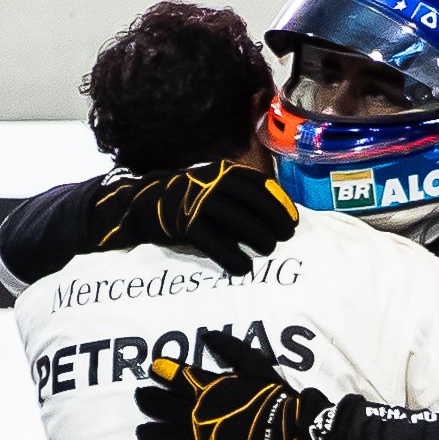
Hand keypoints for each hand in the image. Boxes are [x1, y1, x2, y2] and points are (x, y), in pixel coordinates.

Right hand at [87, 159, 297, 277]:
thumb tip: (278, 214)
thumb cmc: (190, 200)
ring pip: (235, 219)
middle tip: (285, 237)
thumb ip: (242, 195)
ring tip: (268, 250)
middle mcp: (213, 182)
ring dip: (257, 235)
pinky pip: (213, 242)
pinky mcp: (184, 225)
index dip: (280, 203)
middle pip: (252, 201)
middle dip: (274, 219)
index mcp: (225, 171)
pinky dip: (231, 256)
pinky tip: (243, 268)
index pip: (260, 185)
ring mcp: (197, 202)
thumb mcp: (216, 186)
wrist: (145, 203)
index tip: (293, 221)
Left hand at [135, 330, 345, 439]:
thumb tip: (207, 334)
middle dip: (146, 399)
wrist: (286, 430)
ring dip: (147, 433)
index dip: (160, 371)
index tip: (154, 369)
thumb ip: (229, 348)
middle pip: (157, 405)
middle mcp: (194, 412)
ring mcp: (195, 438)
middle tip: (142, 396)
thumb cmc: (271, 395)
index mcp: (205, 388)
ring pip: (158, 437)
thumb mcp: (254, 363)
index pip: (173, 376)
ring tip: (143, 431)